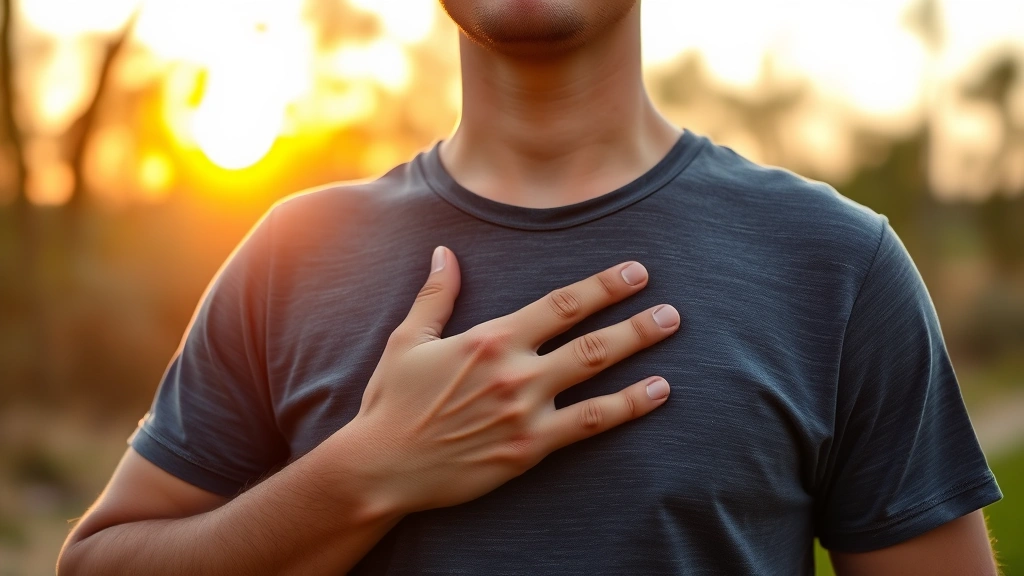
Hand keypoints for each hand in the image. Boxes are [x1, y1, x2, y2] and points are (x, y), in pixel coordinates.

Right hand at [346, 246, 680, 513]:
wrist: (382, 465)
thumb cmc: (392, 402)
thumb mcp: (408, 340)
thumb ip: (435, 295)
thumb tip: (443, 253)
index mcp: (491, 338)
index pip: (561, 304)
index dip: (603, 286)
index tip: (635, 273)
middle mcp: (515, 370)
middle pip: (591, 339)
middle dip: (635, 320)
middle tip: (672, 310)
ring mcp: (526, 410)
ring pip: (596, 375)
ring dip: (639, 351)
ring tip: (669, 335)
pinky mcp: (529, 448)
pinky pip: (589, 424)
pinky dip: (627, 407)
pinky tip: (657, 394)